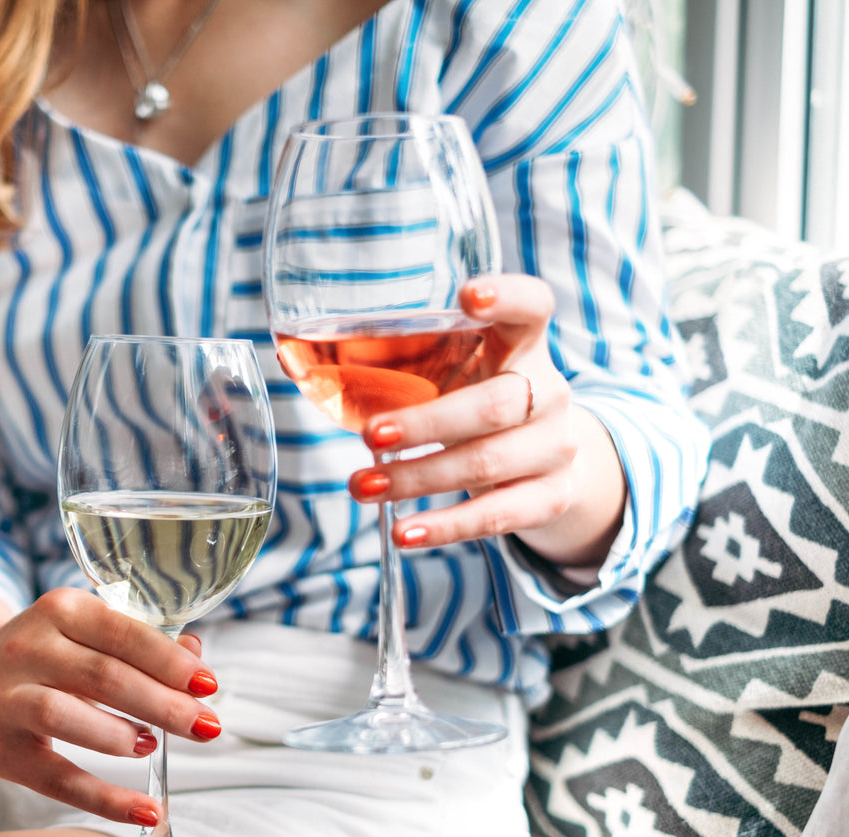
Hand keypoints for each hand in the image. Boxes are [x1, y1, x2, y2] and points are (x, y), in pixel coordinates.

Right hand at [0, 587, 220, 826]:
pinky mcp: (0, 749)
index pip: (122, 632)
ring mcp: (7, 697)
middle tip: (207, 726)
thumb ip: (140, 642)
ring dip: (121, 736)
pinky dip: (105, 798)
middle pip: (102, 675)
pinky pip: (56, 778)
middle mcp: (28, 648)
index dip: (168, 661)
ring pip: (66, 715)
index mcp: (60, 610)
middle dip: (162, 704)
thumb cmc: (43, 654)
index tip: (208, 685)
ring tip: (153, 745)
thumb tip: (195, 657)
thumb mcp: (85, 633)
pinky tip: (145, 810)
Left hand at [347, 273, 624, 567]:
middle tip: (370, 435)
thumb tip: (292, 358)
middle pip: (500, 403)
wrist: (543, 461)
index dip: (507, 296)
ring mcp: (556, 446)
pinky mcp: (552, 496)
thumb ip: (394, 362)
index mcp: (523, 343)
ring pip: (490, 462)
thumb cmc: (472, 400)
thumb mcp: (449, 372)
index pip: (532, 306)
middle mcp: (549, 390)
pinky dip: (447, 526)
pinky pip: (499, 515)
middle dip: (430, 422)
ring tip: (362, 487)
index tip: (467, 294)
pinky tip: (405, 530)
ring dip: (420, 478)